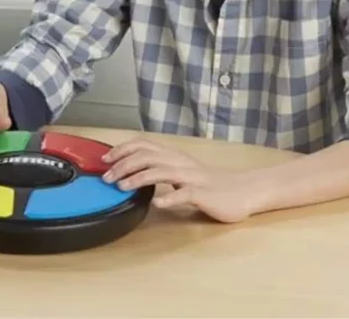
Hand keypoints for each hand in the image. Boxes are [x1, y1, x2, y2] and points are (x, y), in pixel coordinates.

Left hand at [103, 138, 261, 223]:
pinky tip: (156, 203)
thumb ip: (160, 168)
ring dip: (139, 178)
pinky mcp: (203, 194)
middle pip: (148, 156)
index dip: (122, 149)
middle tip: (106, 177)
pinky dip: (169, 198)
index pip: (144, 144)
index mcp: (174, 156)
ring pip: (162, 171)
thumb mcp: (181, 171)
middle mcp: (181, 162)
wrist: (243, 191)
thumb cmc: (210, 184)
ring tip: (122, 187)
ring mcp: (192, 178)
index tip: (105, 159)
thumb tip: (130, 169)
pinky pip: (185, 194)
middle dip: (123, 164)